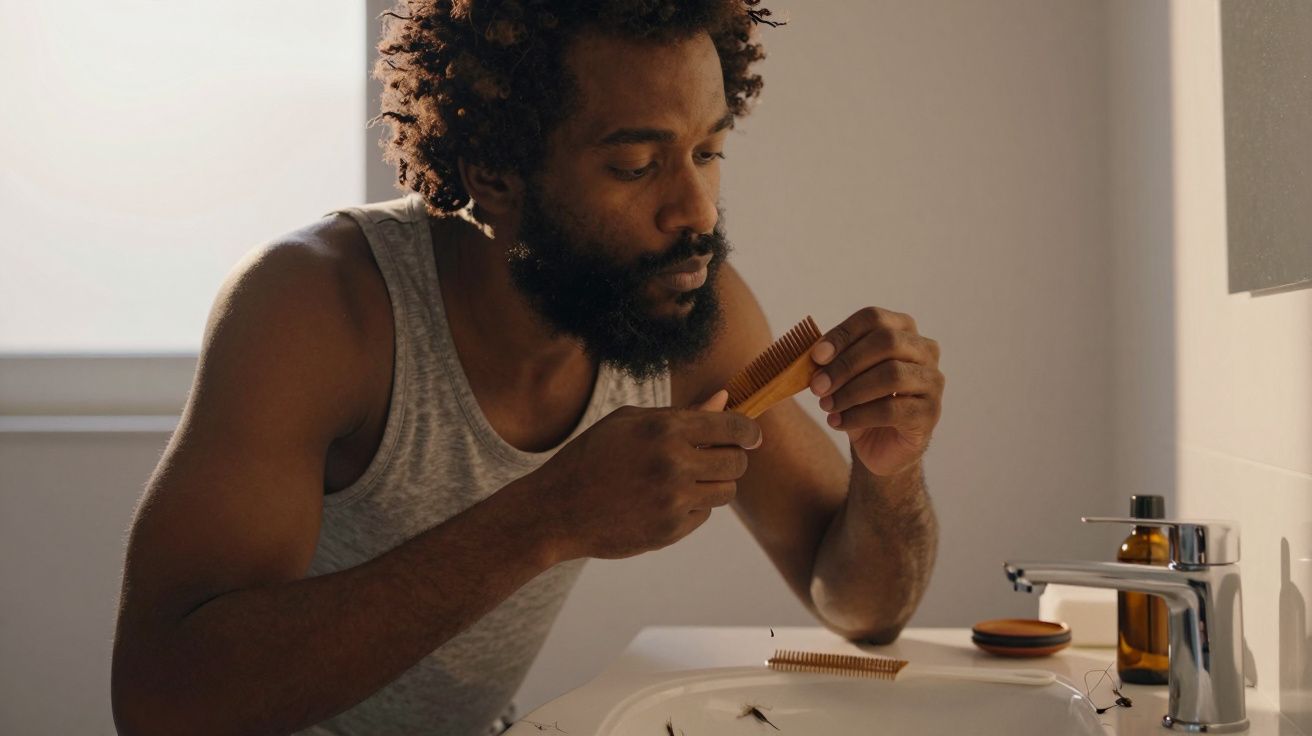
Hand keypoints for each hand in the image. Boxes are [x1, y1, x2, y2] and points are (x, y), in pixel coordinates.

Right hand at [530, 390, 761, 560]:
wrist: (556, 510)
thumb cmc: (590, 458)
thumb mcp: (629, 423)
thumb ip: (681, 413)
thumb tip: (725, 400)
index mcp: (664, 429)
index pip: (733, 427)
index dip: (749, 431)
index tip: (753, 436)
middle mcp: (673, 464)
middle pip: (737, 462)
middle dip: (732, 458)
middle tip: (714, 458)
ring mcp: (673, 500)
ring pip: (725, 492)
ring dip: (713, 484)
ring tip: (682, 479)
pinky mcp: (670, 531)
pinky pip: (702, 515)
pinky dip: (691, 507)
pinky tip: (661, 501)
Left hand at [808, 307, 944, 476]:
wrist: (883, 445)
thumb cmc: (863, 401)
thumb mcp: (842, 376)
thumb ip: (831, 361)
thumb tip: (814, 355)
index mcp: (903, 330)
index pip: (873, 318)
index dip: (842, 334)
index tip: (816, 356)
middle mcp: (925, 350)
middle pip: (887, 342)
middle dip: (846, 364)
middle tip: (817, 386)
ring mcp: (932, 381)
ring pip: (892, 375)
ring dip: (851, 392)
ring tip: (827, 406)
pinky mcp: (930, 413)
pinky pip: (892, 410)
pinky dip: (858, 416)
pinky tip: (837, 422)